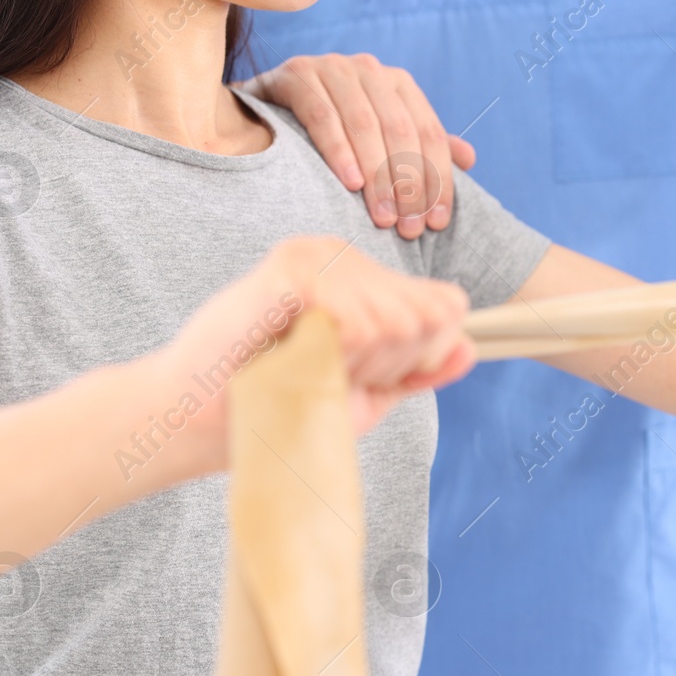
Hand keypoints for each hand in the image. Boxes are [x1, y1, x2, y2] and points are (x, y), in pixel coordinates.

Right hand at [150, 238, 473, 473]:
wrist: (204, 422)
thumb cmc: (276, 405)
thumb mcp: (365, 392)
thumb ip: (418, 369)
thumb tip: (472, 347)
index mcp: (361, 274)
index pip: (446, 308)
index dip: (414, 360)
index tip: (357, 374)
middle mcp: (340, 253)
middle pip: (424, 318)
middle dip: (384, 367)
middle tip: (320, 372)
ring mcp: (313, 255)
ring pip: (392, 323)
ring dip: (352, 366)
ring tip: (300, 364)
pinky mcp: (289, 270)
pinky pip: (354, 324)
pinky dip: (330, 358)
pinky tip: (289, 354)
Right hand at [239, 54, 474, 238]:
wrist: (266, 109)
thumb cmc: (335, 131)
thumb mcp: (381, 136)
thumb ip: (421, 146)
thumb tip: (469, 159)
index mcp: (398, 83)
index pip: (429, 134)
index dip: (438, 180)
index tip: (436, 222)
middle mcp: (369, 70)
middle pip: (400, 131)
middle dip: (408, 184)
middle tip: (407, 228)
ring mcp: (331, 67)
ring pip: (364, 125)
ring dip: (377, 175)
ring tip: (382, 217)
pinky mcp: (296, 75)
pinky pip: (322, 116)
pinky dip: (339, 151)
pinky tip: (350, 183)